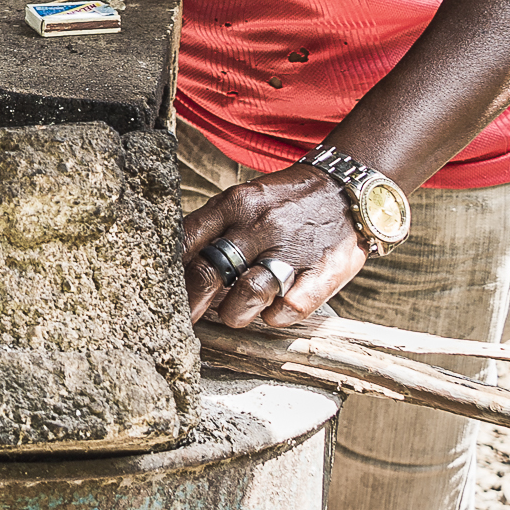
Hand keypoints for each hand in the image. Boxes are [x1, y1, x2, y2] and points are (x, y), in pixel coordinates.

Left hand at [179, 168, 369, 328]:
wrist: (346, 189)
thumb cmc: (284, 203)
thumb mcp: (245, 200)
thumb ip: (213, 227)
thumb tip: (175, 262)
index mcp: (235, 205)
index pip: (187, 240)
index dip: (170, 272)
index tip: (162, 290)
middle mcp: (260, 225)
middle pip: (209, 272)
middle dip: (191, 303)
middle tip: (184, 319)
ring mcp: (291, 249)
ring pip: (247, 294)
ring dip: (234, 313)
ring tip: (232, 315)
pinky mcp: (323, 271)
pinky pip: (292, 307)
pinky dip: (275, 316)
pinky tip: (270, 313)